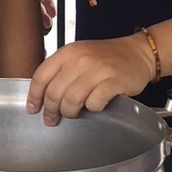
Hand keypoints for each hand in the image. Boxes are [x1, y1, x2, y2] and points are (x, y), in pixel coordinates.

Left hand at [26, 33, 152, 124]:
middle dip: (51, 110)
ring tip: (72, 114)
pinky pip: (95, 102)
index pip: (41, 76)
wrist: (137, 53)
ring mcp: (98, 69)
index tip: (33, 109)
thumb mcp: (78, 56)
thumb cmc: (105, 58)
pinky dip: (92, 109)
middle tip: (52, 119)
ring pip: (72, 99)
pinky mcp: (115, 81)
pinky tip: (95, 106)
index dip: (34, 96)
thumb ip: (60, 71)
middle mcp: (80, 59)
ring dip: (69, 112)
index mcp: (67, 53)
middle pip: (55, 91)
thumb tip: (41, 96)